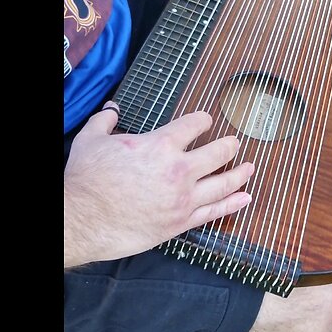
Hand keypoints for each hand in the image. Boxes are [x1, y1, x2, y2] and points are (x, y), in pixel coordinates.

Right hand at [64, 103, 254, 267]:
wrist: (83, 219)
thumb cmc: (87, 180)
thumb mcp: (91, 140)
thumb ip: (105, 121)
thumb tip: (111, 109)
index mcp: (160, 144)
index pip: (193, 125)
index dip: (203, 120)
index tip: (205, 121)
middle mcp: (178, 170)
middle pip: (218, 153)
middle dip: (229, 146)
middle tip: (235, 144)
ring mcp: (183, 198)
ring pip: (223, 183)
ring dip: (239, 175)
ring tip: (249, 169)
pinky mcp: (180, 222)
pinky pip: (214, 212)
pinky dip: (232, 205)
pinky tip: (244, 199)